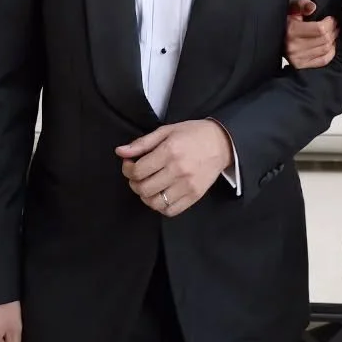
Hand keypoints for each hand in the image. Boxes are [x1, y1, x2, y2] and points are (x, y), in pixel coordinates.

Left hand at [116, 120, 232, 215]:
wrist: (221, 143)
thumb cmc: (193, 134)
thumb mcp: (167, 131)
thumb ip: (142, 143)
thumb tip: (120, 152)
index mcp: (170, 151)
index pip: (138, 170)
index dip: (127, 169)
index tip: (129, 165)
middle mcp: (178, 170)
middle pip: (144, 188)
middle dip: (134, 183)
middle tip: (137, 176)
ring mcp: (187, 185)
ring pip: (155, 203)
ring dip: (146, 196)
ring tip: (148, 186)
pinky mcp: (194, 196)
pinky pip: (170, 211)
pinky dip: (161, 206)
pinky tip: (161, 194)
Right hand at [285, 0, 338, 68]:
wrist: (273, 36)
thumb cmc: (285, 19)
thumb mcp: (291, 7)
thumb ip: (302, 4)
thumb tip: (312, 7)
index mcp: (292, 31)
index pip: (320, 29)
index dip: (329, 23)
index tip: (330, 18)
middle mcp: (294, 46)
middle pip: (324, 39)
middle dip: (332, 30)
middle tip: (334, 25)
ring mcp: (297, 58)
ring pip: (325, 49)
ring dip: (333, 40)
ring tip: (333, 33)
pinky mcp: (300, 65)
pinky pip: (323, 61)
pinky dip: (330, 53)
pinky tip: (331, 45)